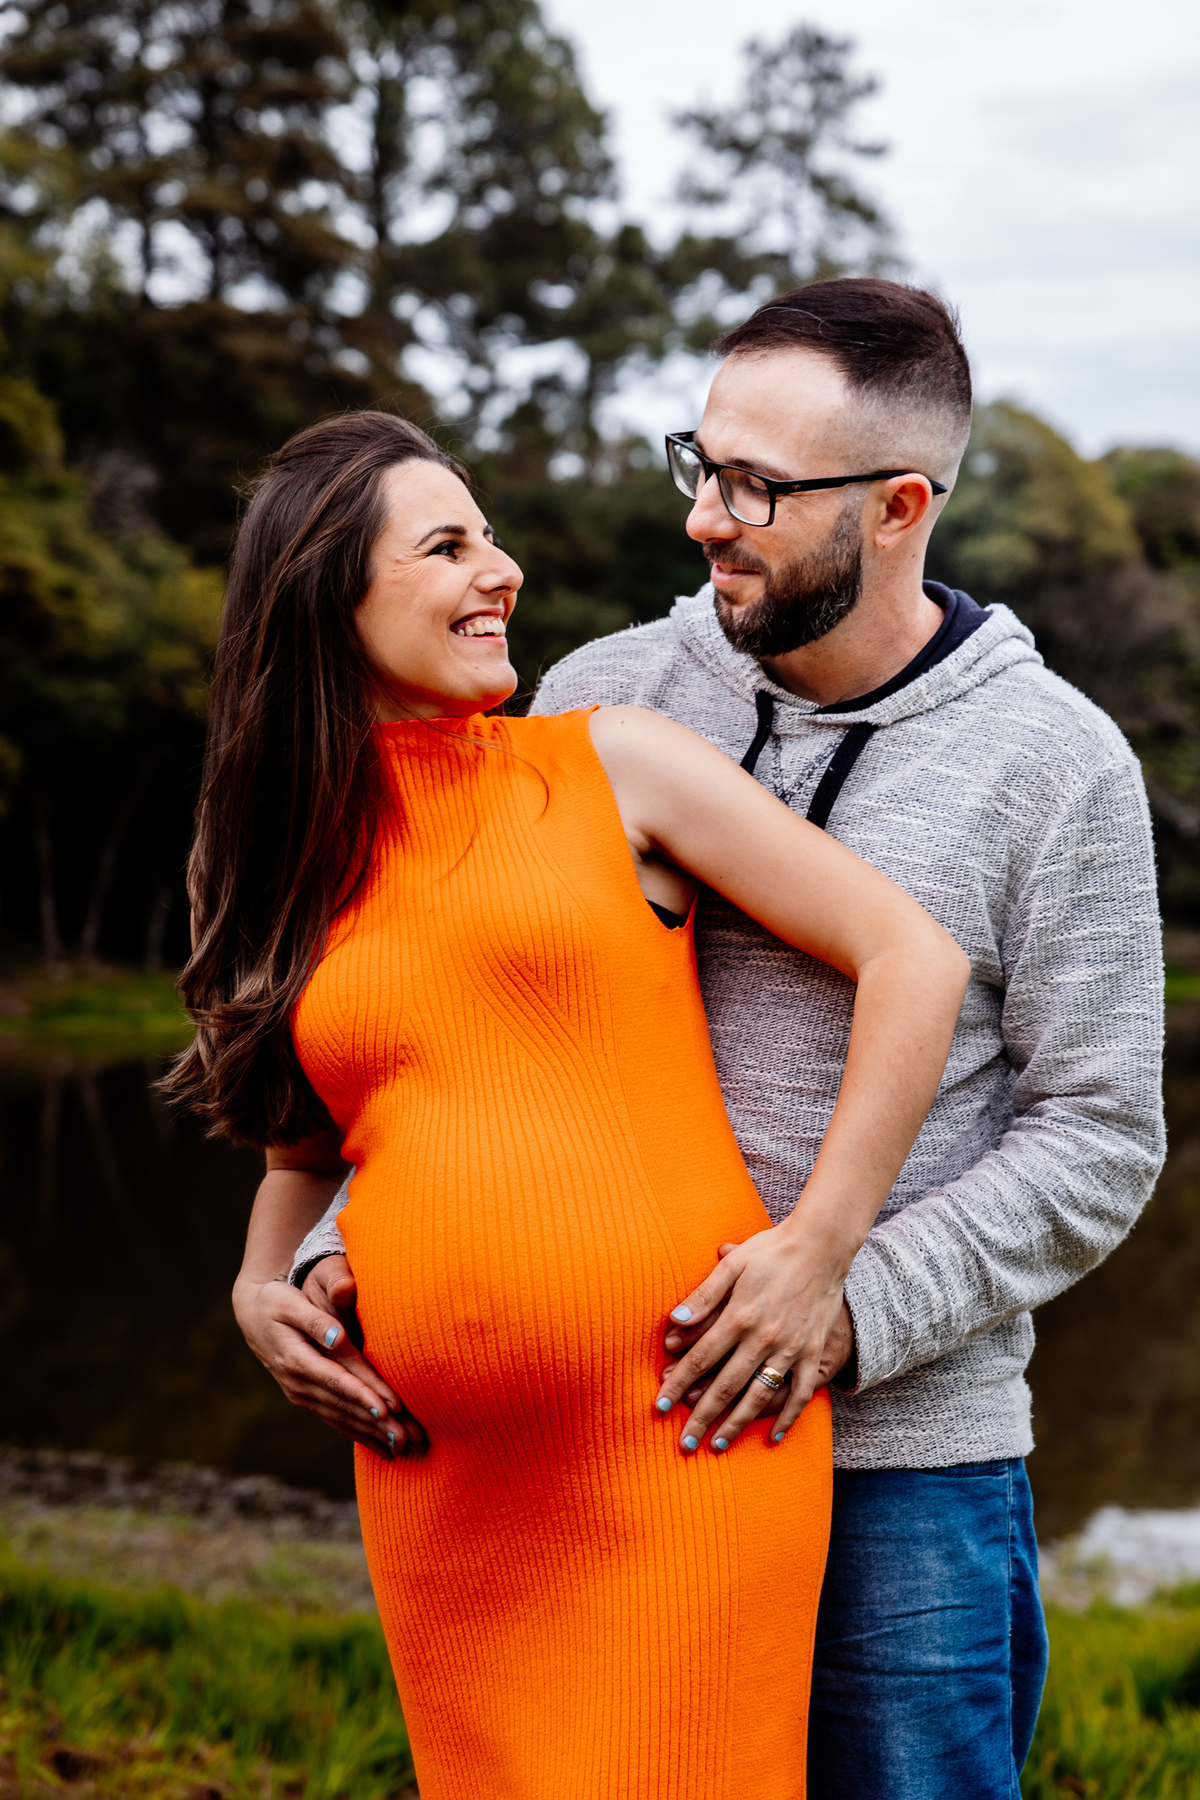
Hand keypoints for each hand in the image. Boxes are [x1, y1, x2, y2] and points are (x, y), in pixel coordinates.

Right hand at [232, 1256, 426, 1458]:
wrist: (252, 1315)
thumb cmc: (276, 1303)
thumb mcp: (289, 1303)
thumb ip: (315, 1320)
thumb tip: (336, 1337)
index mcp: (296, 1359)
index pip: (336, 1380)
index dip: (362, 1395)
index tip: (388, 1409)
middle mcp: (299, 1384)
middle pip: (343, 1406)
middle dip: (375, 1424)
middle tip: (406, 1438)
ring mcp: (302, 1395)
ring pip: (342, 1419)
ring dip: (372, 1435)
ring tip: (402, 1447)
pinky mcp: (308, 1399)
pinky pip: (336, 1420)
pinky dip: (360, 1434)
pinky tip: (381, 1447)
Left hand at [654, 1228, 852, 1453]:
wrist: (822, 1244)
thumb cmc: (772, 1250)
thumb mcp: (733, 1264)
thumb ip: (704, 1295)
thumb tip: (674, 1321)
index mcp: (740, 1315)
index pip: (701, 1358)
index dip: (679, 1383)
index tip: (661, 1405)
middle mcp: (764, 1338)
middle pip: (726, 1385)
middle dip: (702, 1416)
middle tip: (685, 1443)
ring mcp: (790, 1348)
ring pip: (759, 1395)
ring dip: (737, 1423)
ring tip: (718, 1446)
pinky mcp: (812, 1352)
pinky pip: (800, 1392)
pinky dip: (788, 1416)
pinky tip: (772, 1436)